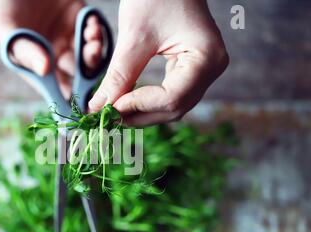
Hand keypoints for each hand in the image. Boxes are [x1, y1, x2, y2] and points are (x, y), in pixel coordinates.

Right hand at [0, 0, 102, 97]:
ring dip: (95, 51)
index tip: (81, 101)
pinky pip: (94, 29)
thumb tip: (45, 71)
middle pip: (79, 74)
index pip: (56, 87)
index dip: (70, 96)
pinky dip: (97, 30)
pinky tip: (91, 25)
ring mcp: (68, 34)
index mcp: (36, 62)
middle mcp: (54, 52)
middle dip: (88, 71)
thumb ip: (24, 50)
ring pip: (90, 53)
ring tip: (92, 39)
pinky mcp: (78, 14)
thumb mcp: (5, 28)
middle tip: (90, 57)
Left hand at [88, 0, 228, 125]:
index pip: (172, 98)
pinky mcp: (191, 71)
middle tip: (107, 116)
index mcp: (206, 58)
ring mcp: (203, 72)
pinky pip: (170, 96)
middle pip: (173, 109)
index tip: (109, 109)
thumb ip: (119, 75)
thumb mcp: (135, 36)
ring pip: (171, 107)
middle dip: (139, 115)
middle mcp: (211, 69)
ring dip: (142, 113)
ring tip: (113, 111)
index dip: (138, 108)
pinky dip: (147, 103)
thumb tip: (99, 108)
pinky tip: (126, 102)